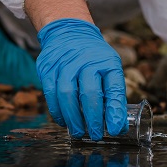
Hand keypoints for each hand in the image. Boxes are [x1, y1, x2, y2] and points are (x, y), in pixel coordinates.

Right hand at [36, 18, 126, 139]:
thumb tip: (117, 126)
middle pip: (90, 93)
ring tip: (79, 132)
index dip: (115, 111)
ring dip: (73, 118)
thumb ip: (113, 94)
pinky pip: (51, 93)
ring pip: (67, 95)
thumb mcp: (109, 68)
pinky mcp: (48, 68)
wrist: (69, 31)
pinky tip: (63, 121)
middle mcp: (86, 61)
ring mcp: (65, 63)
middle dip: (93, 118)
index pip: (114, 88)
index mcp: (107, 62)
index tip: (116, 129)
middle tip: (96, 135)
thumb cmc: (94, 58)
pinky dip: (57, 111)